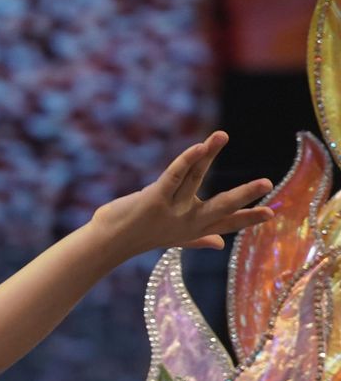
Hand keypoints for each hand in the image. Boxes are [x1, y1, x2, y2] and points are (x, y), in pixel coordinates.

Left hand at [91, 131, 274, 255]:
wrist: (106, 243)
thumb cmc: (139, 237)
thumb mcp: (173, 239)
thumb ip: (198, 241)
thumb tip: (220, 245)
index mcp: (193, 229)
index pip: (226, 224)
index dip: (249, 219)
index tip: (273, 213)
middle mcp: (186, 221)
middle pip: (220, 207)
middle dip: (244, 195)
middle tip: (268, 183)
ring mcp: (171, 210)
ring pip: (195, 178)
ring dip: (209, 154)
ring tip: (221, 136)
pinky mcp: (154, 199)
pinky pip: (174, 176)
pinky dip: (187, 160)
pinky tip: (199, 147)